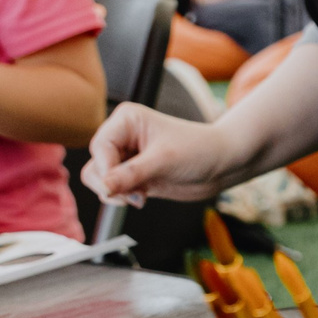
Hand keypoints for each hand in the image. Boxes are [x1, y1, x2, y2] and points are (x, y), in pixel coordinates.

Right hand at [85, 103, 242, 201]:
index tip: (119, 185)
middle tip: (134, 193)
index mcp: (126, 120)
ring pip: (100, 180)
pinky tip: (143, 196)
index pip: (100, 147)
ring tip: (140, 195)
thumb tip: (104, 187)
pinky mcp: (133, 174)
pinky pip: (112, 189)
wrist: (222, 164)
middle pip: (95, 165)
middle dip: (111, 183)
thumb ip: (130, 174)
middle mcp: (122, 136)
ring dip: (116, 193)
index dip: (107, 169)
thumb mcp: (163, 161)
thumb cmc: (199, 150)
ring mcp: (127, 157)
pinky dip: (123, 197)